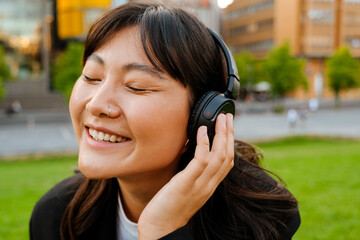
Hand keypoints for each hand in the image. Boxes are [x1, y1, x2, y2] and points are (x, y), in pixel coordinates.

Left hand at [138, 113, 233, 238]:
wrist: (160, 228)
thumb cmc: (170, 207)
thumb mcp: (186, 187)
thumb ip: (192, 173)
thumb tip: (190, 151)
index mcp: (210, 185)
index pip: (228, 162)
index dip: (230, 142)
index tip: (228, 127)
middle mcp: (209, 185)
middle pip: (228, 155)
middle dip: (229, 134)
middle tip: (228, 116)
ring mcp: (200, 185)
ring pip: (219, 155)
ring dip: (221, 134)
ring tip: (220, 118)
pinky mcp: (186, 183)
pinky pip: (201, 160)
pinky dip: (204, 143)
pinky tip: (201, 130)